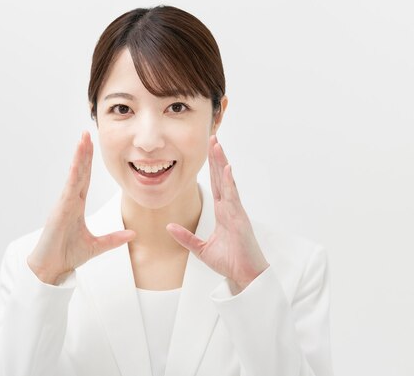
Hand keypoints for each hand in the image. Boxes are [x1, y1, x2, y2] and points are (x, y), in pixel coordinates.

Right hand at [27, 131, 135, 284]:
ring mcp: (64, 204)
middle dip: (83, 153)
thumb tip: (132, 235)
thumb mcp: (97, 246)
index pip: (85, 179)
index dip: (88, 163)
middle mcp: (70, 201)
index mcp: (76, 206)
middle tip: (87, 134)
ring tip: (82, 140)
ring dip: (78, 158)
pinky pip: (68, 189)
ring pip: (74, 176)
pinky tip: (77, 163)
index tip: (91, 147)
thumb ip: (114, 239)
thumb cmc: (67, 255)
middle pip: (79, 172)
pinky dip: (73, 175)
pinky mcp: (59, 211)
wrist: (51, 268)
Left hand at [166, 135, 268, 293]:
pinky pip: (234, 197)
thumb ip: (185, 237)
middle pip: (222, 178)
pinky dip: (230, 183)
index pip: (217, 185)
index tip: (209, 151)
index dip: (213, 168)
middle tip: (212, 138)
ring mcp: (236, 212)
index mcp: (222, 212)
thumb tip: (169, 226)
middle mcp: (230, 208)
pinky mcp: (240, 219)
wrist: (245, 275)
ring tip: (218, 146)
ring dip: (223, 164)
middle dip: (217, 158)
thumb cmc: (230, 261)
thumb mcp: (200, 249)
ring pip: (228, 182)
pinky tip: (227, 169)